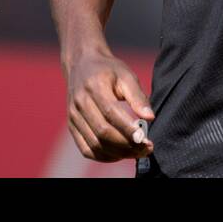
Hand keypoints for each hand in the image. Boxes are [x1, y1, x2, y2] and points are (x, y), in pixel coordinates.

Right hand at [64, 46, 155, 161]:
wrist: (82, 64)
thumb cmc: (108, 70)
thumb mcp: (126, 75)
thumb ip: (138, 96)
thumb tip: (150, 117)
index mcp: (94, 86)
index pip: (111, 113)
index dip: (128, 129)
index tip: (146, 139)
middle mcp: (80, 103)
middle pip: (102, 132)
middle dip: (126, 145)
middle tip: (146, 149)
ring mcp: (73, 116)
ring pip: (94, 144)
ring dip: (117, 153)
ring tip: (136, 153)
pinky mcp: (72, 125)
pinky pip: (86, 149)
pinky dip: (103, 156)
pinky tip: (119, 155)